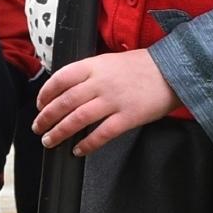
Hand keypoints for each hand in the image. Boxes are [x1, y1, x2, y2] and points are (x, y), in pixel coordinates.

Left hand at [33, 48, 174, 152]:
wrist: (174, 71)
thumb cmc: (143, 67)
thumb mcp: (111, 61)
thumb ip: (90, 73)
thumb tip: (68, 90)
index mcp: (95, 66)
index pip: (61, 79)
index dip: (45, 94)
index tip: (39, 105)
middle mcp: (101, 82)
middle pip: (65, 102)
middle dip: (47, 117)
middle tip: (38, 128)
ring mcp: (114, 100)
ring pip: (78, 119)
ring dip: (60, 132)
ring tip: (50, 141)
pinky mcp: (128, 117)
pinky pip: (101, 134)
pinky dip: (87, 144)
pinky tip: (78, 151)